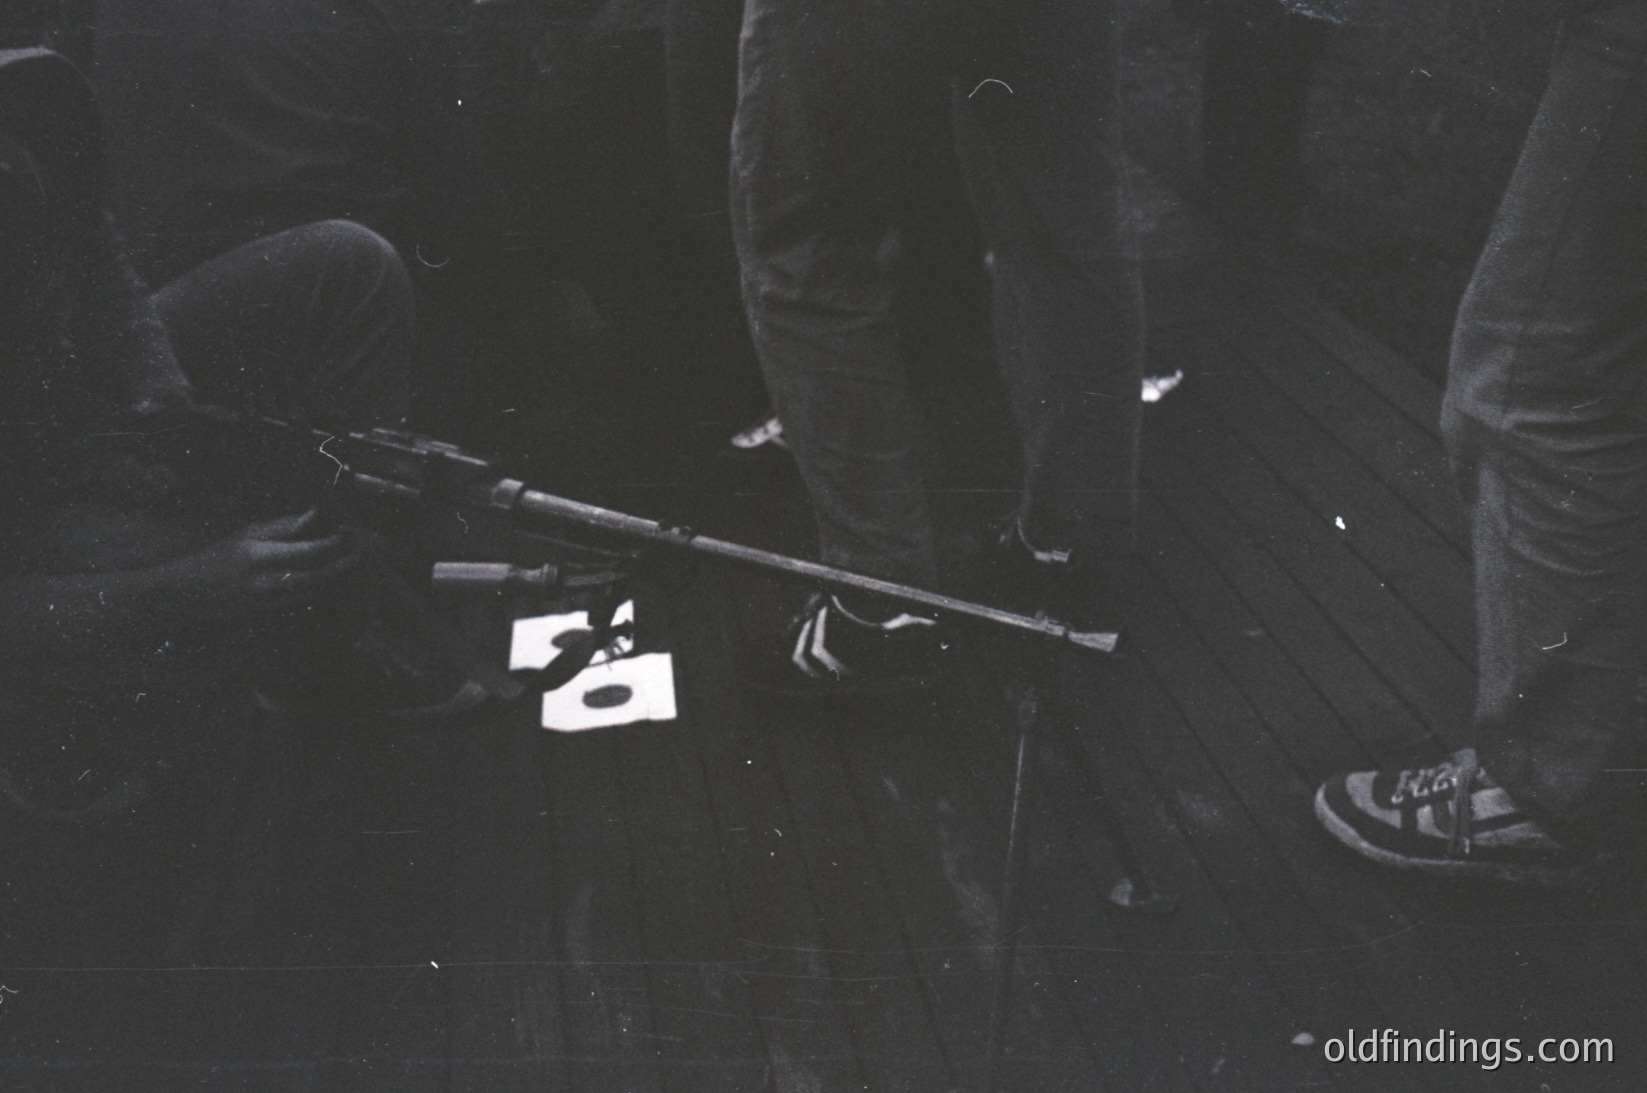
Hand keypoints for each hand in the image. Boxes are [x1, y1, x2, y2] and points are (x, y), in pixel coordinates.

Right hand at [185, 509, 360, 612]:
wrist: (190, 594)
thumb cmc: (220, 557)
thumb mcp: (250, 533)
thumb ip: (286, 526)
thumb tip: (318, 512)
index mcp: (261, 556)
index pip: (311, 551)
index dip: (338, 542)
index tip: (352, 530)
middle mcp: (268, 582)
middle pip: (322, 575)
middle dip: (348, 563)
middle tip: (366, 549)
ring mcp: (272, 603)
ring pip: (320, 592)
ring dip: (342, 579)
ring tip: (358, 563)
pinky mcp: (275, 616)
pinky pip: (310, 604)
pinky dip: (328, 592)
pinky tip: (339, 581)